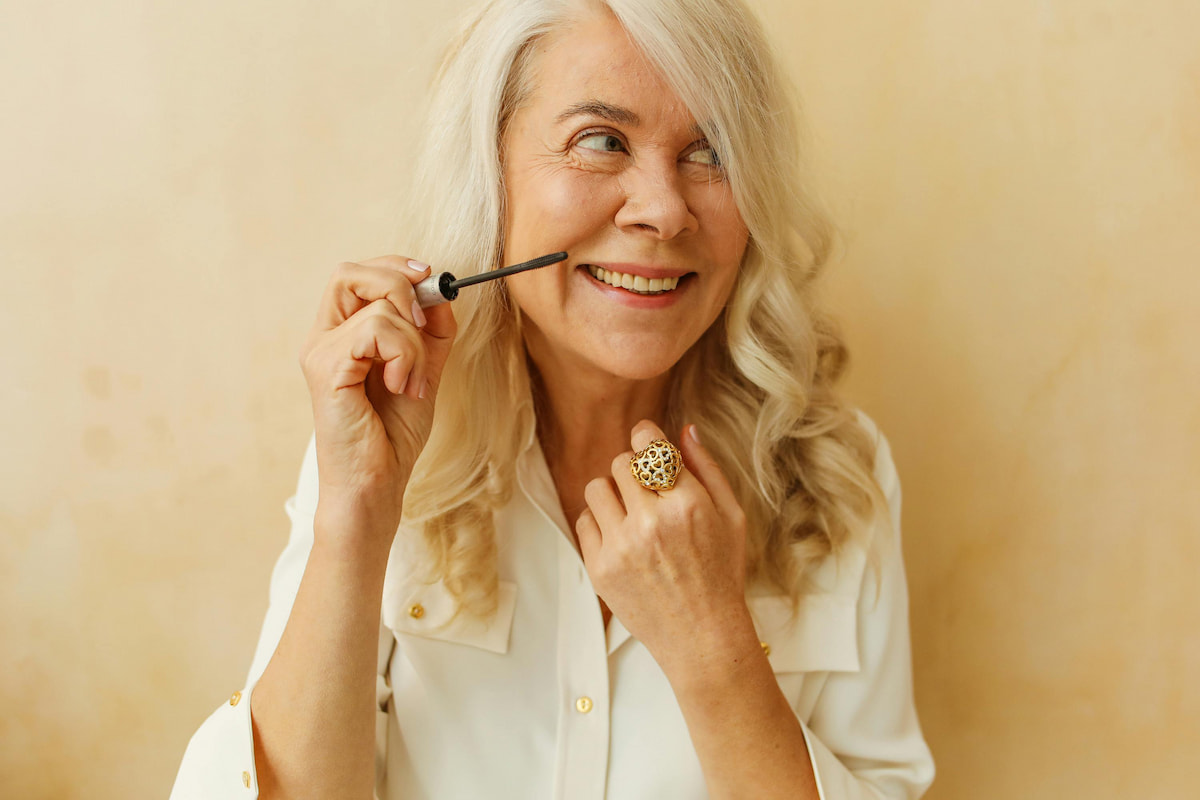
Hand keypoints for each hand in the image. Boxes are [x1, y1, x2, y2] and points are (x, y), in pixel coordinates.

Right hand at [298, 256, 456, 546]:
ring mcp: (320, 352)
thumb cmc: (393, 434)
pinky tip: (401, 387)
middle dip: (399, 286)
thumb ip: (431, 331)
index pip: (355, 274)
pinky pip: (376, 331)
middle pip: (350, 272)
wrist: (377, 482)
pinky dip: (404, 356)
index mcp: (341, 335)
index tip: (430, 279)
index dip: (393, 267)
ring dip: (414, 344)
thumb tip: (441, 292)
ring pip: (380, 308)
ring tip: (411, 382)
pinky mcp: (327, 369)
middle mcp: (323, 338)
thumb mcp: (423, 369)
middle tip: (422, 322)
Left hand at [576, 420, 753, 678]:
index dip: (646, 437)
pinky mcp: (600, 568)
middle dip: (634, 470)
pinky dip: (600, 522)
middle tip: (648, 490)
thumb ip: (707, 468)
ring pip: (597, 487)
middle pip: (621, 462)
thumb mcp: (731, 516)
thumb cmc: (722, 574)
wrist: (703, 636)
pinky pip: (584, 520)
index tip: (648, 444)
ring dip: (614, 493)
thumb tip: (684, 428)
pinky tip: (622, 537)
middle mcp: (651, 522)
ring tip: (632, 513)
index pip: (649, 444)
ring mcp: (622, 546)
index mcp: (687, 504)